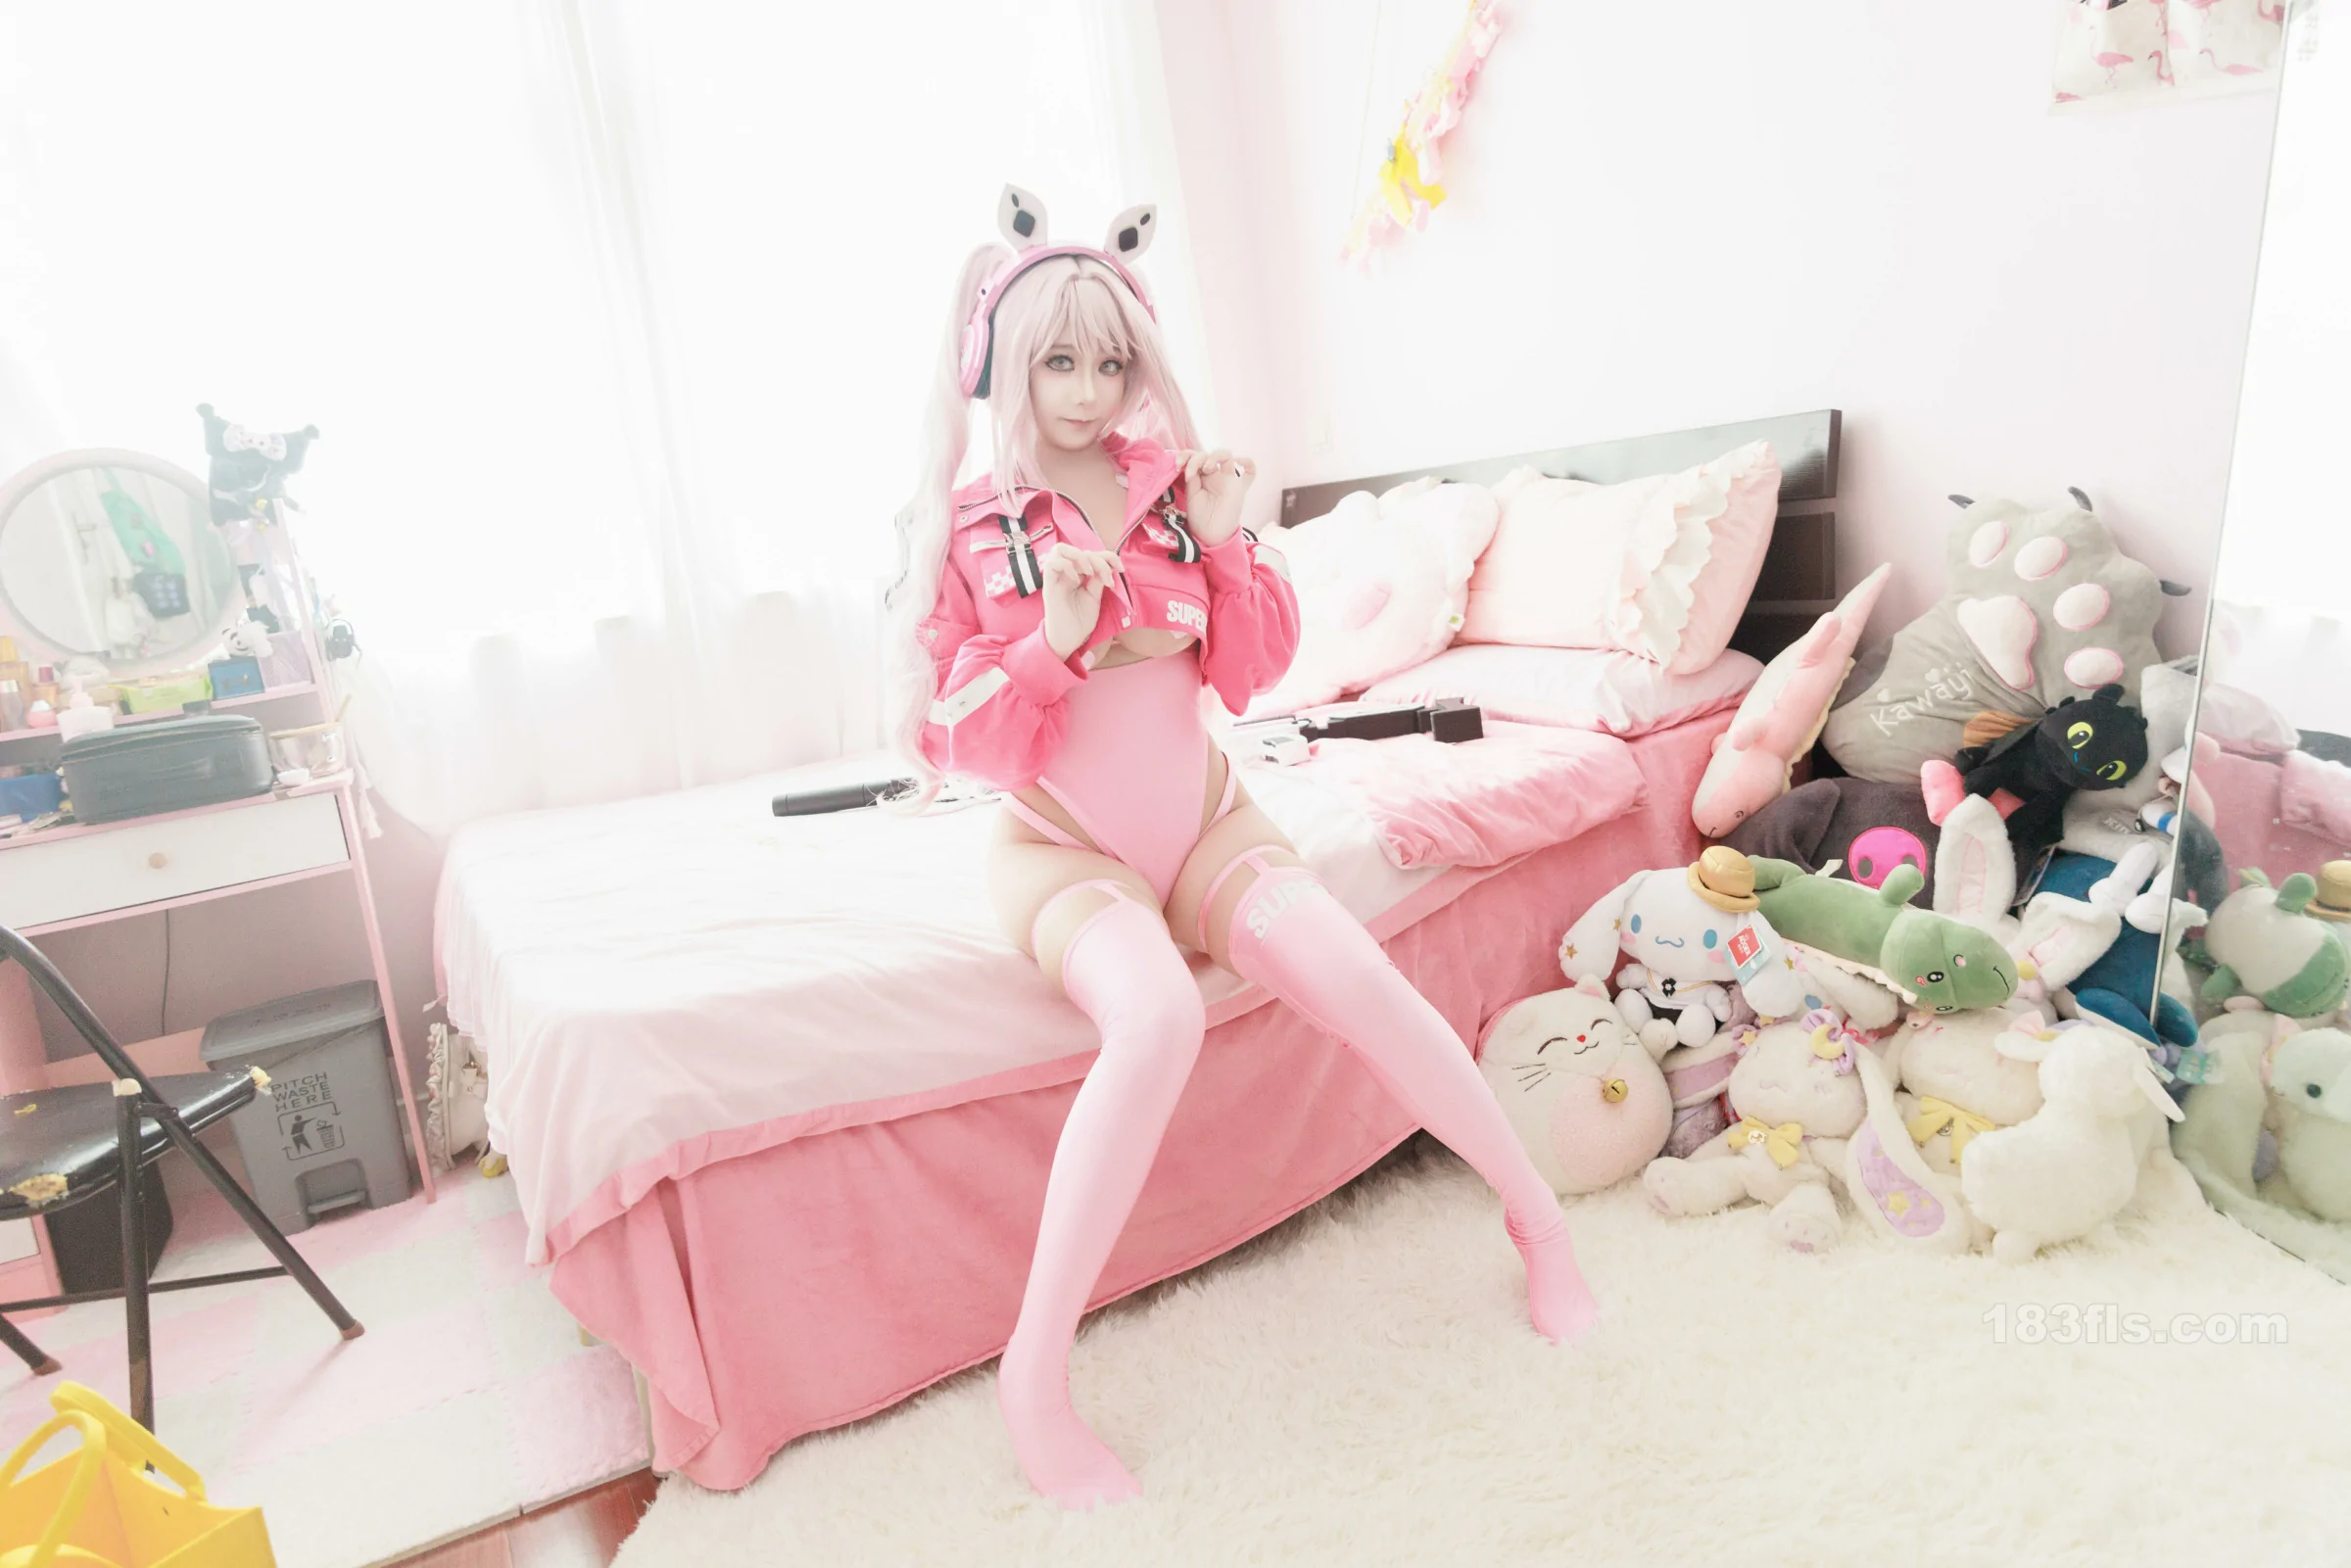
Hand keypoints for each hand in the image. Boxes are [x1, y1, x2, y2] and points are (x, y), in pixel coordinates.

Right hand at [1040, 544, 1121, 659]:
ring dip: (1079, 556)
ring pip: (1060, 549)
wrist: (1069, 639)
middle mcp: (1068, 572)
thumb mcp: (1095, 596)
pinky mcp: (1048, 584)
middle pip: (1079, 549)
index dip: (1108, 556)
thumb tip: (1107, 564)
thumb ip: (1098, 579)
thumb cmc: (1080, 620)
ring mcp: (1057, 577)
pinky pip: (1052, 564)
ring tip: (1090, 572)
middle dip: (1097, 557)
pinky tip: (1077, 579)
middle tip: (1105, 575)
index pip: (1092, 553)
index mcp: (1079, 574)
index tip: (1120, 568)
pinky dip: (1067, 566)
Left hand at [1179, 449, 1255, 545]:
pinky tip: (1238, 461)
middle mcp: (1215, 474)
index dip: (1186, 455)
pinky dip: (1247, 462)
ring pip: (1226, 455)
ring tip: (1206, 468)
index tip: (1177, 466)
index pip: (1196, 456)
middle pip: (1208, 454)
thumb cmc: (1200, 517)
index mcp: (1202, 475)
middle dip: (1196, 459)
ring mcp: (1228, 479)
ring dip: (1213, 457)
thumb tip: (1191, 462)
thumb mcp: (1191, 493)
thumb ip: (1193, 476)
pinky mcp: (1239, 487)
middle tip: (1190, 473)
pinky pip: (1250, 471)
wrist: (1210, 535)